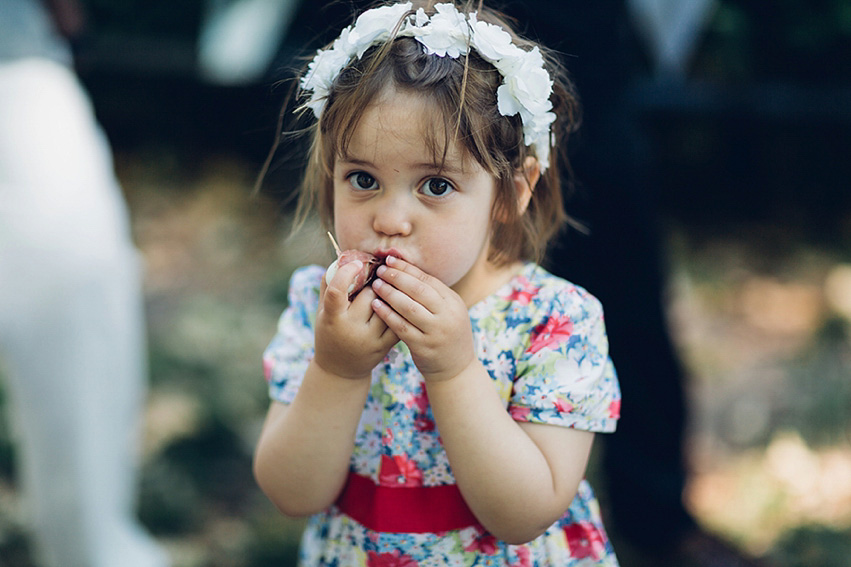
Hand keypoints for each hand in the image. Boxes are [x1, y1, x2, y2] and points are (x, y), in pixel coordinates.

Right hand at [314, 260, 397, 378]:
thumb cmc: (329, 332)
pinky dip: (398, 308)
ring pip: (387, 306)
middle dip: (374, 283)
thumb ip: (329, 284)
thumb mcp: (322, 311)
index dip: (346, 273)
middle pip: (370, 294)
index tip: (357, 262)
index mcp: (332, 318)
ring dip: (389, 294)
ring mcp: (369, 339)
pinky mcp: (385, 346)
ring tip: (386, 290)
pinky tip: (396, 303)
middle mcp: (351, 329)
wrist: (340, 369)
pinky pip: (398, 319)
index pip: (336, 292)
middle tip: (376, 277)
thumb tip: (342, 256)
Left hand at [370, 257, 474, 381]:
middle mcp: (447, 315)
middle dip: (397, 277)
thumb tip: (406, 271)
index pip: (428, 279)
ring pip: (409, 307)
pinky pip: (401, 327)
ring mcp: (435, 332)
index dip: (407, 269)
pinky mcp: (423, 346)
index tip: (390, 260)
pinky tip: (376, 305)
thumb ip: (433, 295)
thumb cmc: (447, 335)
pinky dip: (387, 314)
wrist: (456, 369)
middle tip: (380, 270)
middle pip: (419, 290)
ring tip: (376, 285)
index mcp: (453, 302)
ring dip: (390, 293)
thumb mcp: (449, 312)